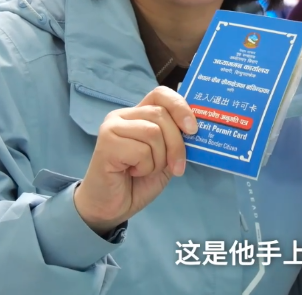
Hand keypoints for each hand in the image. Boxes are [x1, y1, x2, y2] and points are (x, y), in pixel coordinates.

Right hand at [73, 86, 197, 235]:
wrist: (112, 207)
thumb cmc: (138, 181)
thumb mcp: (165, 157)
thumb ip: (175, 139)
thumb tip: (195, 127)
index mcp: (138, 114)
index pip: (160, 94)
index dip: (180, 106)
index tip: (193, 129)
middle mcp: (122, 115)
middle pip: (161, 115)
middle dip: (176, 144)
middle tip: (175, 167)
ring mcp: (112, 127)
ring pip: (153, 132)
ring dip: (159, 159)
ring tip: (146, 170)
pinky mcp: (106, 143)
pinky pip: (141, 150)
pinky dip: (145, 167)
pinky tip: (132, 172)